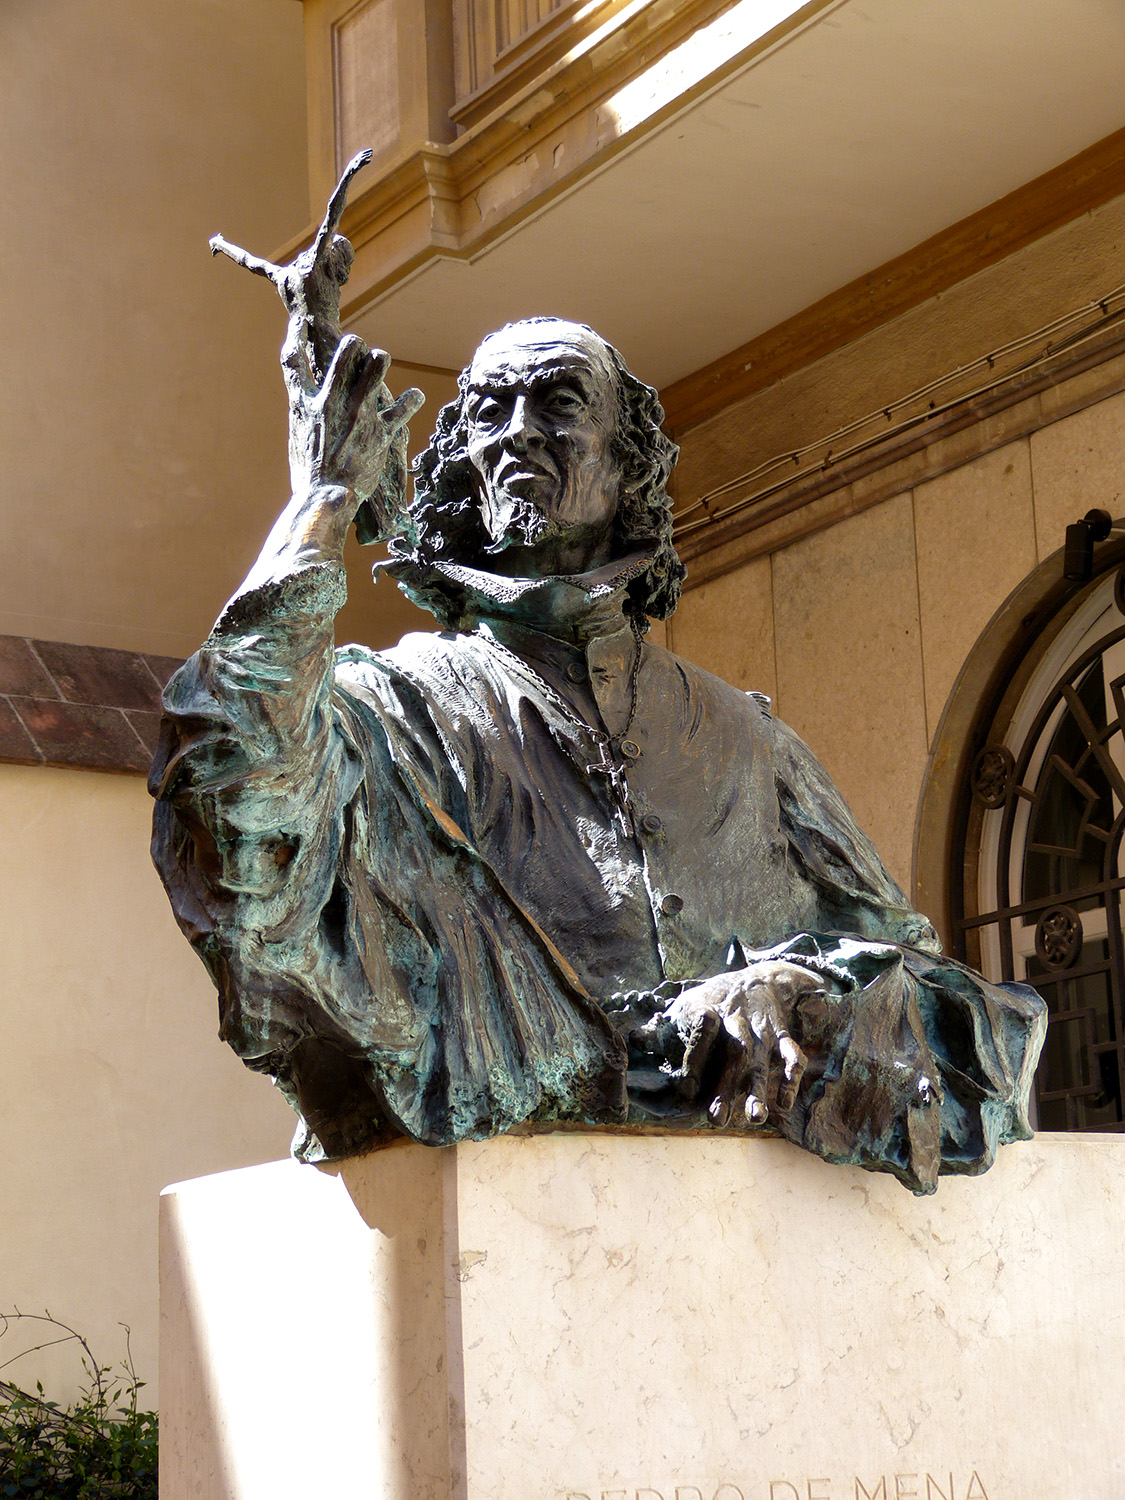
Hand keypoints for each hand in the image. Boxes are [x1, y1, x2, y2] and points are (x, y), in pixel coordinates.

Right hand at [287, 336, 422, 517]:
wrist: (326, 498)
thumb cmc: (309, 473)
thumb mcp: (298, 437)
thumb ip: (304, 412)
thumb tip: (307, 399)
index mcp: (304, 404)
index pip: (293, 361)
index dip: (295, 336)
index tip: (300, 323)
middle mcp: (331, 402)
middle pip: (346, 352)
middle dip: (354, 345)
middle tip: (358, 348)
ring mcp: (358, 414)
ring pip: (376, 365)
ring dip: (380, 359)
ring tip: (380, 361)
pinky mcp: (381, 432)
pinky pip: (404, 406)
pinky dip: (412, 399)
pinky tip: (415, 396)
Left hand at [654, 961, 825, 1126]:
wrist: (760, 978)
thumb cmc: (714, 1000)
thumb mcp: (685, 1006)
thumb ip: (660, 1029)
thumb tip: (632, 1041)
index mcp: (708, 1010)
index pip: (703, 1028)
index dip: (695, 1055)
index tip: (686, 1087)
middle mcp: (736, 1021)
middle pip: (733, 1053)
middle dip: (726, 1087)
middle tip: (716, 1120)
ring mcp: (761, 1030)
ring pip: (762, 1060)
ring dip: (759, 1090)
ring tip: (755, 1119)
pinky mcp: (781, 1035)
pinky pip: (791, 1055)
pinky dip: (790, 1078)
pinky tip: (784, 1103)